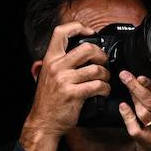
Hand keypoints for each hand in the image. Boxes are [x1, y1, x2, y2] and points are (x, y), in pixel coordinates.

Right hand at [24, 23, 110, 140]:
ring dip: (106, 75)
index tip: (90, 32)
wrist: (44, 122)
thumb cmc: (48, 100)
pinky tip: (103, 91)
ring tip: (104, 80)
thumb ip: (56, 62)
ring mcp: (65, 80)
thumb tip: (73, 49)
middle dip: (101, 55)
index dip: (78, 27)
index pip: (61, 32)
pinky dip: (105, 88)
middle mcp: (56, 67)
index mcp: (50, 59)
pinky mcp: (74, 94)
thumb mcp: (46, 75)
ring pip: (96, 69)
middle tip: (103, 62)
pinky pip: (97, 85)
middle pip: (87, 48)